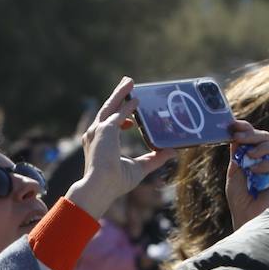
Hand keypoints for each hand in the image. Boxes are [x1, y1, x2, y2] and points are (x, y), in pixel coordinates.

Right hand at [64, 77, 173, 219]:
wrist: (101, 186)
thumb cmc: (115, 181)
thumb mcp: (140, 167)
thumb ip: (155, 159)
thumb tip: (172, 152)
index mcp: (101, 142)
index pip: (111, 123)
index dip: (122, 116)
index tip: (133, 117)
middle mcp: (96, 133)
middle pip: (109, 108)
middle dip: (119, 95)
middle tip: (128, 84)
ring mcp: (98, 130)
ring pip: (111, 106)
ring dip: (121, 93)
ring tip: (130, 82)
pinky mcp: (105, 130)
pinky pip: (119, 115)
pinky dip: (129, 108)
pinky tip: (138, 101)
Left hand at [225, 121, 268, 230]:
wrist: (248, 221)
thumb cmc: (241, 202)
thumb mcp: (234, 175)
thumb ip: (237, 156)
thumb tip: (236, 135)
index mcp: (256, 158)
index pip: (255, 137)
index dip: (246, 128)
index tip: (232, 125)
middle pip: (267, 137)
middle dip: (252, 134)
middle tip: (238, 136)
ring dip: (261, 146)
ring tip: (249, 156)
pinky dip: (265, 163)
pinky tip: (254, 170)